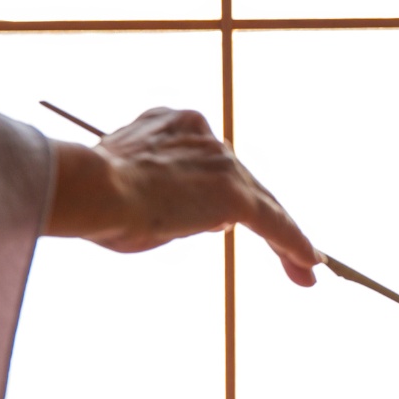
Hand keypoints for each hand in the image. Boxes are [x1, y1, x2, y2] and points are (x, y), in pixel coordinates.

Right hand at [43, 107, 320, 285]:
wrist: (88, 190)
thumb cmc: (92, 202)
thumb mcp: (130, 194)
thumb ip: (170, 199)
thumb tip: (210, 220)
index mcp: (171, 127)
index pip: (212, 162)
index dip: (230, 190)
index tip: (238, 212)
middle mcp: (202, 136)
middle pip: (244, 181)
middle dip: (268, 217)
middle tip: (294, 252)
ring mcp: (221, 163)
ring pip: (261, 204)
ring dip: (284, 238)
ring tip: (305, 271)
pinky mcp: (234, 194)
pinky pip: (273, 221)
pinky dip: (293, 243)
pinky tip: (310, 264)